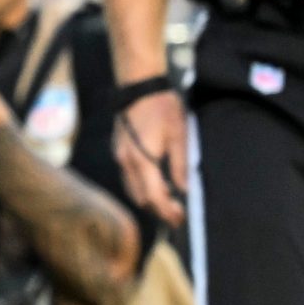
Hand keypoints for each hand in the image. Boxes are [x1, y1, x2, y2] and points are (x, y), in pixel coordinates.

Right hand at [114, 87, 187, 228]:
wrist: (139, 86)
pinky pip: (129, 178)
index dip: (167, 212)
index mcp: (143, 161)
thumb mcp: (179, 135)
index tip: (180, 218)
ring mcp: (120, 157)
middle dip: (159, 210)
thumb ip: (181, 165)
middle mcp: (127, 163)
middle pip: (141, 198)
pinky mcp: (119, 151)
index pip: (154, 197)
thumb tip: (184, 189)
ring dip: (150, 200)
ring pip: (133, 190)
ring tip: (169, 201)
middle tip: (178, 213)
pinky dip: (142, 187)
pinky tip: (156, 184)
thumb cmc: (161, 107)